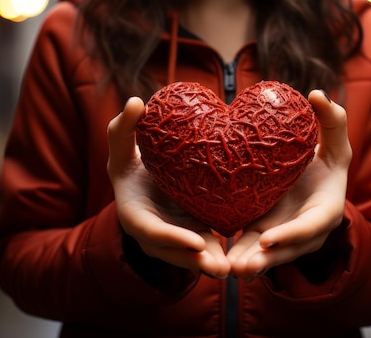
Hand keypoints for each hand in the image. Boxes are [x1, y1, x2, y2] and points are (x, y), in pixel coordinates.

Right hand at [107, 97, 229, 277]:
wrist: (144, 179)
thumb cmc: (131, 163)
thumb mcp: (122, 147)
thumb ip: (123, 129)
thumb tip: (135, 103)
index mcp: (135, 215)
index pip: (152, 232)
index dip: (173, 239)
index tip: (197, 241)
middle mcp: (154, 235)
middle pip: (176, 254)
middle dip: (197, 261)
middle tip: (223, 267)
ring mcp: (174, 239)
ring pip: (194, 256)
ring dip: (213, 263)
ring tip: (236, 268)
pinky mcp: (193, 235)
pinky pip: (208, 247)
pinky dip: (224, 253)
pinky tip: (248, 254)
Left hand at [226, 90, 350, 280]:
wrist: (309, 178)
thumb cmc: (326, 159)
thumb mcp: (335, 141)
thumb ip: (333, 120)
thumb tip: (318, 94)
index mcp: (326, 210)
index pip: (311, 227)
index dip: (292, 235)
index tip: (267, 237)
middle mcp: (305, 232)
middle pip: (286, 251)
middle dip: (265, 259)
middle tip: (242, 266)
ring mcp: (284, 236)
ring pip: (266, 256)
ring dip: (247, 264)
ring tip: (227, 269)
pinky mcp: (263, 235)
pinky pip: (249, 249)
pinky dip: (236, 256)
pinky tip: (215, 261)